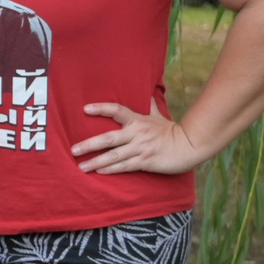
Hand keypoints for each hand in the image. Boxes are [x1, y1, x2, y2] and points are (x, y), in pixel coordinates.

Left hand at [72, 99, 208, 174]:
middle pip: (108, 138)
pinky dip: (111, 169)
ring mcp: (140, 148)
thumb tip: (148, 92)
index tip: (85, 109)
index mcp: (138, 120)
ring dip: (95, 161)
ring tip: (81, 166)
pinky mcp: (145, 161)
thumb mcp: (159, 116)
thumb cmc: (172, 131)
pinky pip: (124, 166)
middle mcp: (137, 133)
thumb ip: (150, 106)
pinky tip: (99, 171)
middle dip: (89, 144)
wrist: (190, 145)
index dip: (101, 109)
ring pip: (113, 155)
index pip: (116, 110)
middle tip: (73, 149)